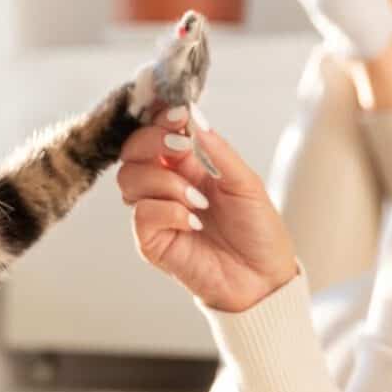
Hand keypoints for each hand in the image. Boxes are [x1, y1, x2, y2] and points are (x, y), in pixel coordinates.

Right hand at [117, 107, 299, 313]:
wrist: (263, 278)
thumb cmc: (257, 230)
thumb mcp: (246, 182)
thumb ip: (217, 150)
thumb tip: (193, 115)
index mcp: (188, 165)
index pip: (157, 131)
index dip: (160, 118)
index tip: (178, 114)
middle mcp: (166, 185)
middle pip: (132, 150)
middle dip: (152, 141)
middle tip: (180, 147)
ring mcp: (156, 212)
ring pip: (129, 178)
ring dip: (164, 181)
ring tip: (198, 200)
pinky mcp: (151, 241)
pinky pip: (141, 213)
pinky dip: (168, 210)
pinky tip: (193, 222)